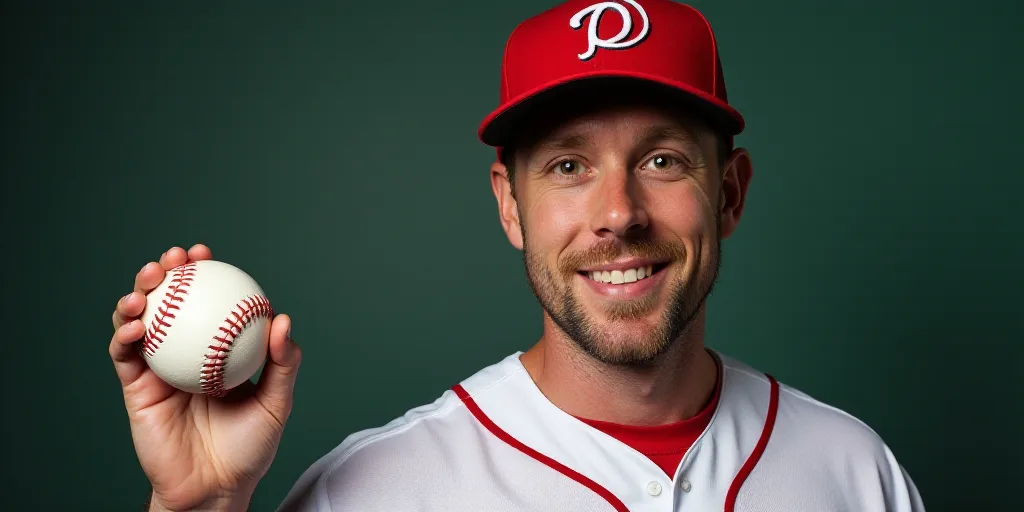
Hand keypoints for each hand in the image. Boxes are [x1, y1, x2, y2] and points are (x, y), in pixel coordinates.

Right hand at [109, 245, 301, 510]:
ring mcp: (158, 368)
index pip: (208, 301)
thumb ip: (283, 363)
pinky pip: (125, 355)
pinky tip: (136, 322)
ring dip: (138, 294)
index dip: (204, 273)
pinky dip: (125, 335)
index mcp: (217, 349)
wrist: (216, 488)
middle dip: (165, 272)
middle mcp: (186, 352)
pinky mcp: (136, 388)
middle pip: (169, 303)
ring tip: (148, 280)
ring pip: (141, 321)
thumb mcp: (277, 403)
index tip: (205, 253)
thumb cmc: (250, 447)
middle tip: (172, 257)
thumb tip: (281, 319)